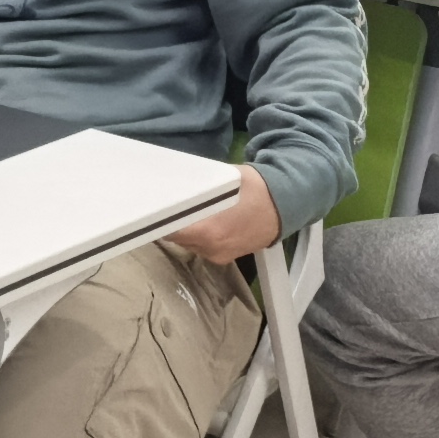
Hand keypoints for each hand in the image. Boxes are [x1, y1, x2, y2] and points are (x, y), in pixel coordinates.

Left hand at [167, 164, 281, 266]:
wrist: (287, 205)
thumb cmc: (255, 187)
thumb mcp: (223, 179)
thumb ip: (198, 188)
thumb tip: (174, 187)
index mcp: (208, 230)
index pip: (168, 230)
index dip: (158, 220)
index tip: (150, 210)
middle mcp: (210, 248)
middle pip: (177, 237)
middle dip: (171, 223)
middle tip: (167, 206)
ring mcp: (218, 256)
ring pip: (189, 243)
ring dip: (185, 230)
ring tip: (187, 213)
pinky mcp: (225, 258)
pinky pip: (201, 247)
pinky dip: (199, 235)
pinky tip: (204, 221)